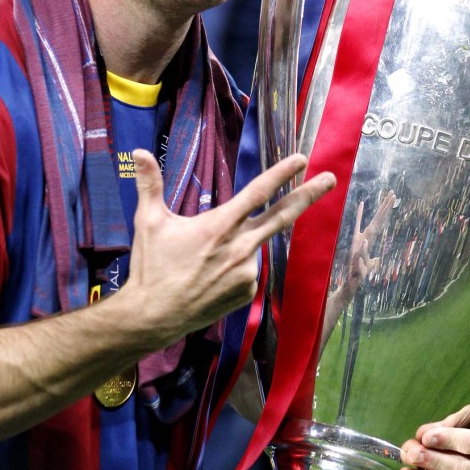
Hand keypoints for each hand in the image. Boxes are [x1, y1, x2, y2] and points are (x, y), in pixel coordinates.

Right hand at [126, 149, 335, 345]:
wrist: (153, 316)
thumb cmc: (151, 267)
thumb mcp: (149, 222)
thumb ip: (149, 185)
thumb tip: (138, 152)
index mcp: (220, 226)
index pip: (257, 193)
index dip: (281, 174)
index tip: (302, 159)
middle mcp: (240, 247)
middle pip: (282, 216)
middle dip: (309, 195)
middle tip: (331, 179)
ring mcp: (247, 273)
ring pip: (254, 246)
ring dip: (240, 245)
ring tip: (203, 261)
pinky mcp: (247, 293)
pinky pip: (248, 272)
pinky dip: (235, 267)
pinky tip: (210, 277)